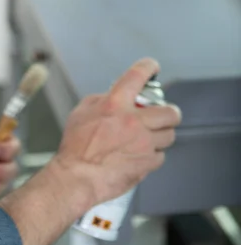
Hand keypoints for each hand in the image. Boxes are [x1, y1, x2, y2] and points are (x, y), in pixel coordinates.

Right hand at [53, 58, 181, 209]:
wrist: (77, 177)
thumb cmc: (76, 147)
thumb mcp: (81, 112)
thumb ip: (101, 100)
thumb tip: (113, 96)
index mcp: (115, 104)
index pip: (138, 74)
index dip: (149, 67)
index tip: (152, 67)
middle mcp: (133, 121)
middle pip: (170, 111)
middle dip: (169, 112)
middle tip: (163, 115)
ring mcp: (143, 143)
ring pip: (169, 135)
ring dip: (161, 135)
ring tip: (149, 138)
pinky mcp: (147, 163)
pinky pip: (160, 156)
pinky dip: (152, 155)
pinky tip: (139, 155)